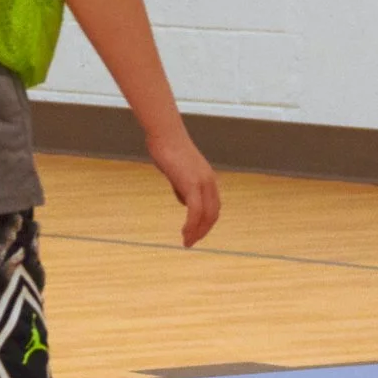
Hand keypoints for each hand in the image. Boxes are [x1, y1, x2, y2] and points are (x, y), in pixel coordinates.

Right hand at [149, 129, 221, 246]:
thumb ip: (183, 187)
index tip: (196, 234)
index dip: (206, 223)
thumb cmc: (167, 149)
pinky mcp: (192, 184)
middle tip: (191, 243)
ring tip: (187, 242)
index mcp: (208, 179)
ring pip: (206, 215)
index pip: (213, 207)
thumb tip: (184, 202)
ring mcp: (203, 183)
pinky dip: (192, 225)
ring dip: (197, 232)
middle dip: (203, 231)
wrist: (164, 134)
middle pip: (213, 214)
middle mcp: (210, 182)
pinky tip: (185, 233)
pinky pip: (195, 211)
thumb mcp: (177, 172)